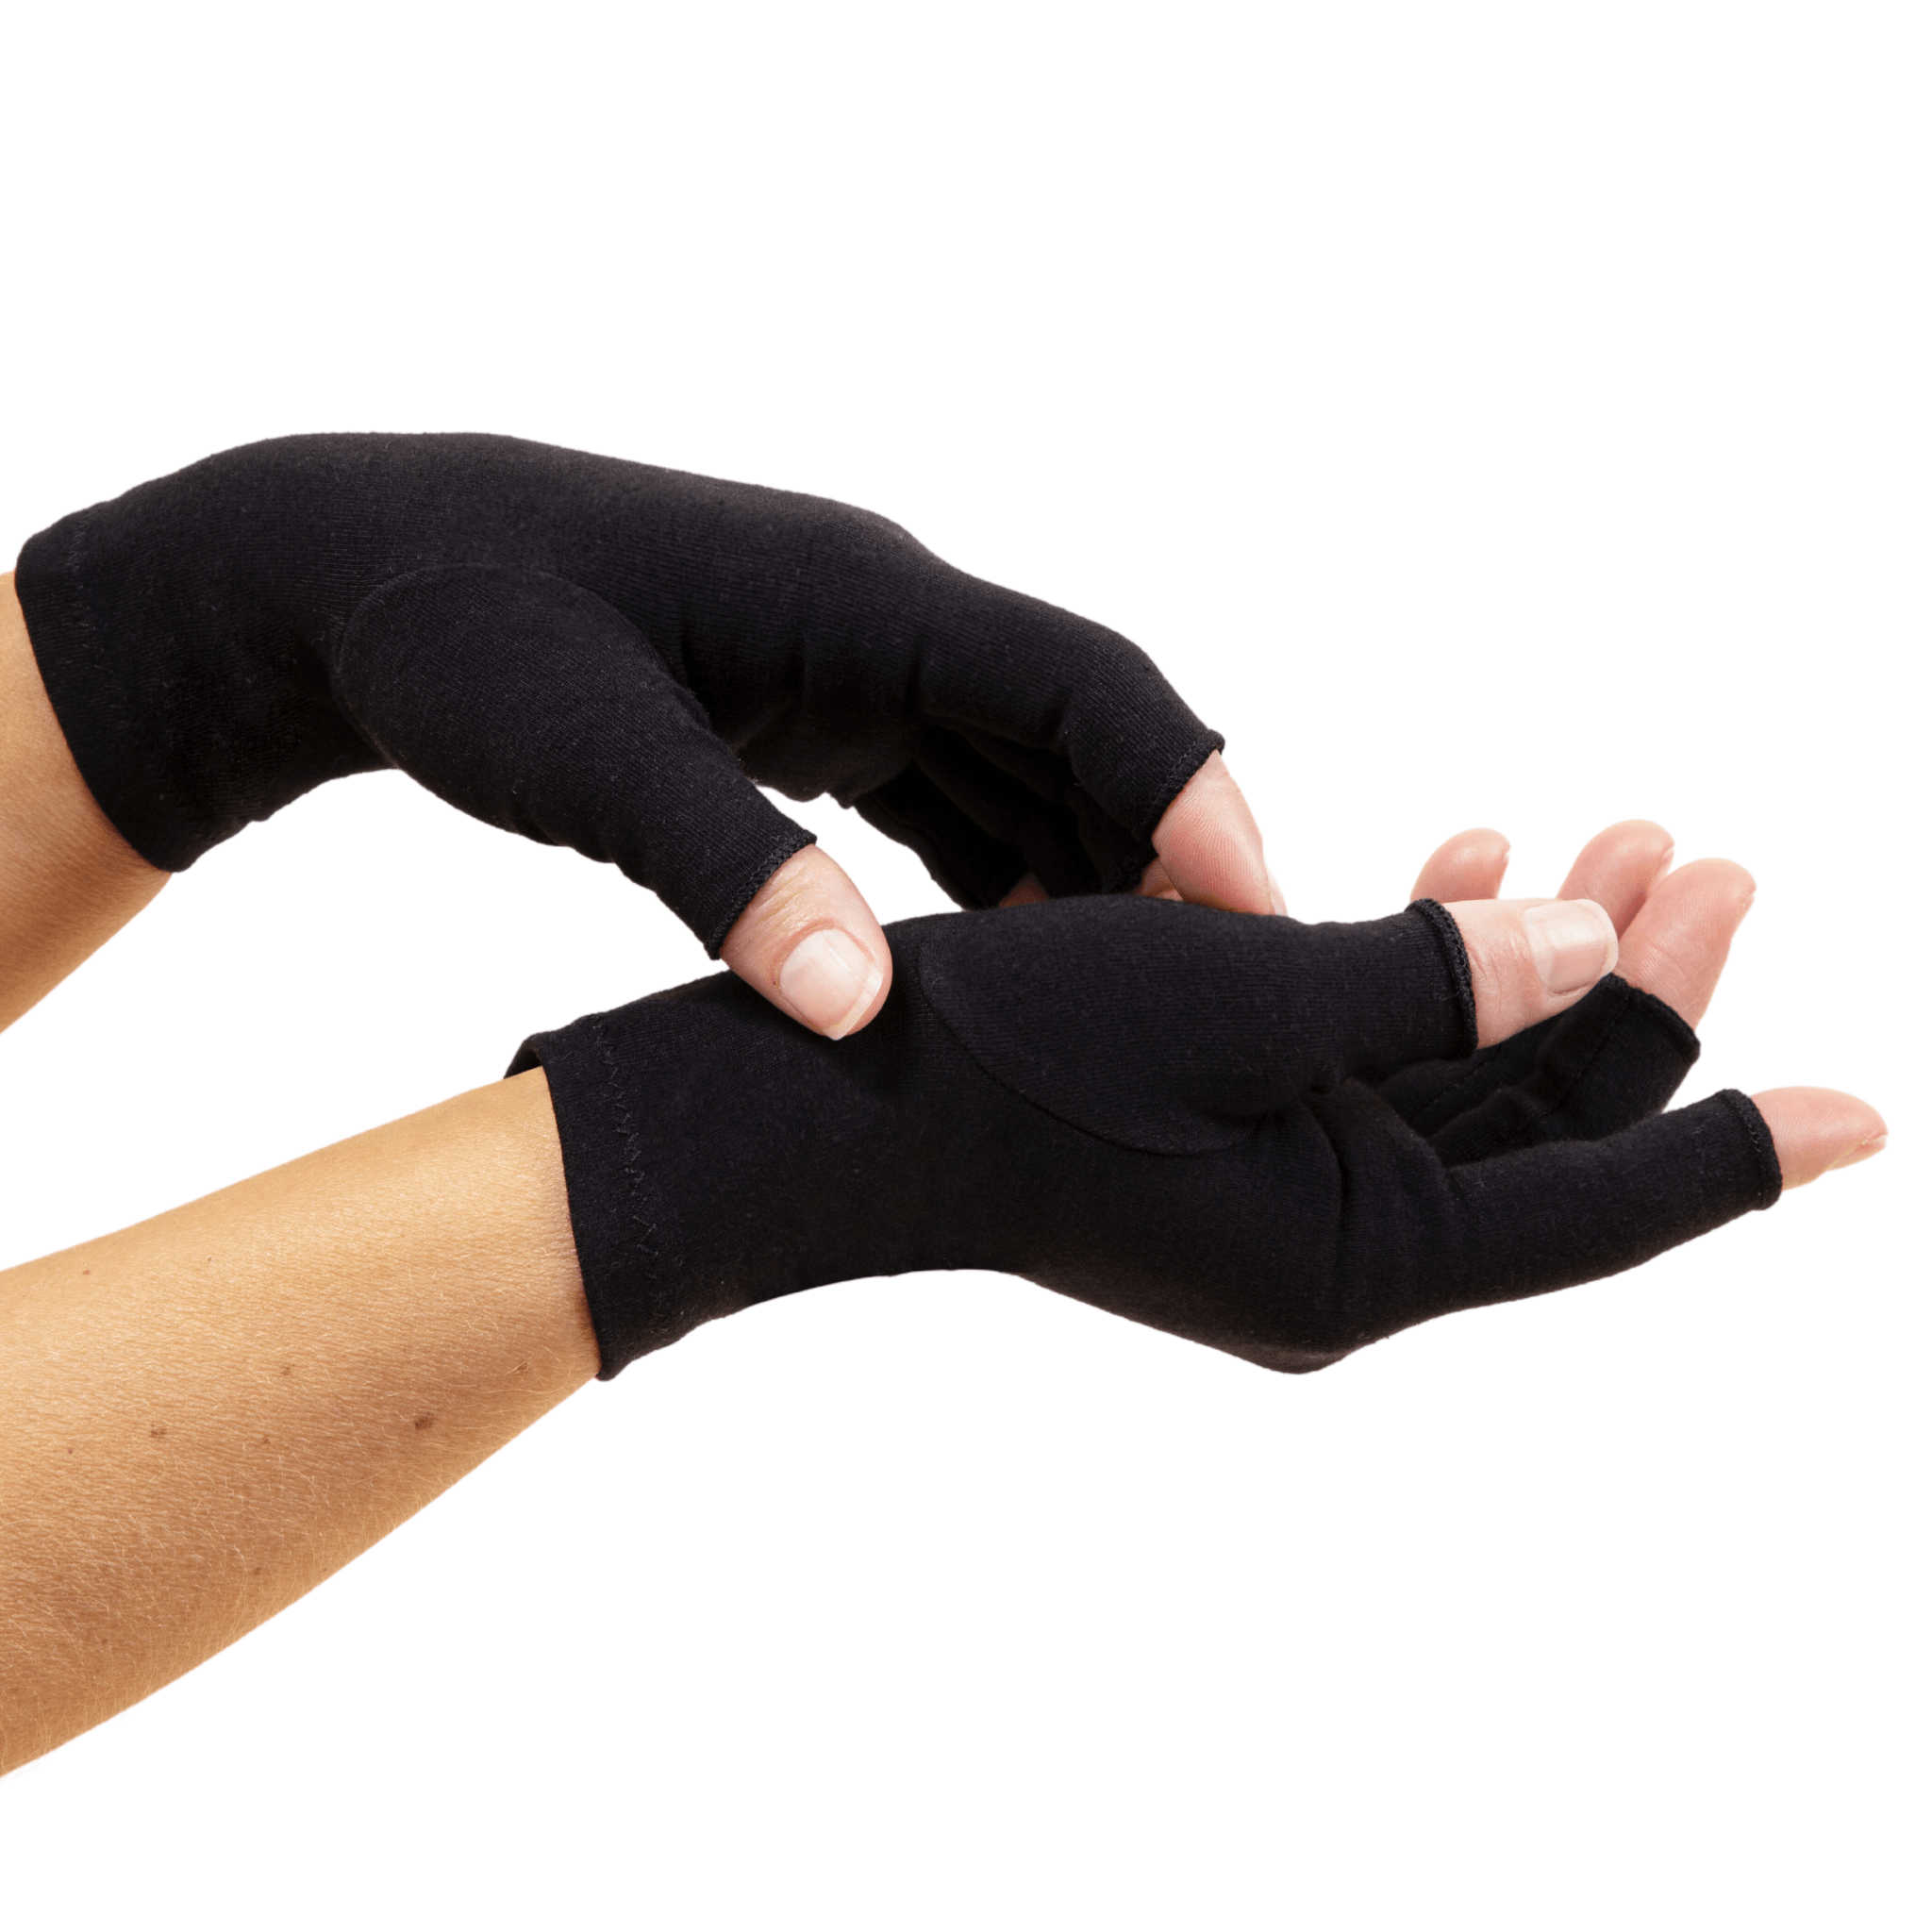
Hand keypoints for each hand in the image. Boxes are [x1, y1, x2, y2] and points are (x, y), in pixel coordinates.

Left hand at [16, 436, 1272, 1040]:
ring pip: (1031, 772)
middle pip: (1087, 735)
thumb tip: (858, 1013)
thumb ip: (721, 869)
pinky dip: (1005, 882)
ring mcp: (858, 665)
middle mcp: (887, 621)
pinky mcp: (819, 713)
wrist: (354, 572)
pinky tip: (1022, 980)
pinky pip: (956, 798)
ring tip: (1151, 1017)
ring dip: (1095, 881)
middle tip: (1237, 1002)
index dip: (1186, 793)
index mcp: (860, 596)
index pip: (1081, 683)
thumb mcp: (579, 753)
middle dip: (1167, 859)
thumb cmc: (455, 633)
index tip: (1265, 914)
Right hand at [513, 828, 1882, 1378]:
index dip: (1732, 1143)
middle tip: (1705, 854)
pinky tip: (1447, 873)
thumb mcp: (1243, 997)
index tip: (1861, 1112)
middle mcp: (1333, 1252)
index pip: (1596, 1201)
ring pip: (1462, 1093)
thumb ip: (1437, 976)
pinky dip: (1424, 978)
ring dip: (1533, 970)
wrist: (809, 1110)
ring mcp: (1273, 1207)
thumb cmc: (1004, 1059)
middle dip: (1635, 994)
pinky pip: (1372, 1073)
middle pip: (1542, 1135)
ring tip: (1596, 837)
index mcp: (1358, 1254)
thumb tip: (1597, 941)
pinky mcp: (1220, 1150)